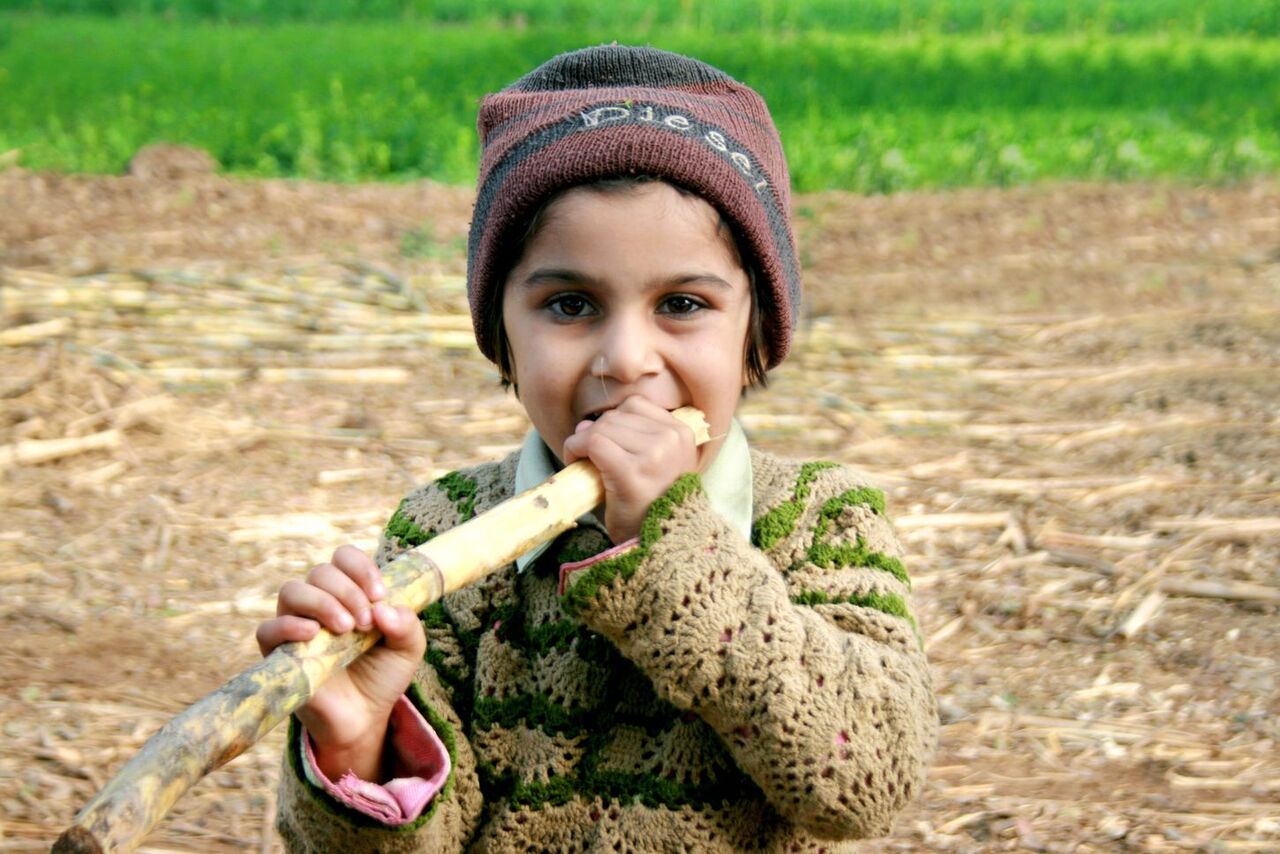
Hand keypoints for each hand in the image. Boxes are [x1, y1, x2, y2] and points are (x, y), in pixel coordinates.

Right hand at [255, 545, 424, 781]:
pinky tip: (314, 635)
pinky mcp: (278, 653)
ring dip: (322, 603)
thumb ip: (406, 624)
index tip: (380, 594)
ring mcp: (296, 625)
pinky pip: (268, 629)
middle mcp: (319, 602)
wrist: (364, 717)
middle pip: (321, 572)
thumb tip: (384, 608)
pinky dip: (289, 625)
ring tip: (347, 629)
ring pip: (293, 591)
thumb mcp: (408, 648)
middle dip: (348, 591)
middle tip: (365, 622)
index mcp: (348, 592)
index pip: (343, 558)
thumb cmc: (382, 675)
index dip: (360, 568)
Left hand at [562, 395, 697, 543]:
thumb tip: (585, 423)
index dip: (614, 421)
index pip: (636, 405)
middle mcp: (672, 439)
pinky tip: (578, 465)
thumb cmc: (651, 508)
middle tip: (592, 459)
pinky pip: (593, 442)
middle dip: (597, 433)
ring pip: (602, 427)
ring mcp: (655, 454)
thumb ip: (629, 438)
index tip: (608, 444)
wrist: (659, 547)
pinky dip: (576, 449)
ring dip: (584, 442)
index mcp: (683, 434)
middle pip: (617, 415)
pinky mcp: (632, 471)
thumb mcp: (654, 467)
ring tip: (587, 464)